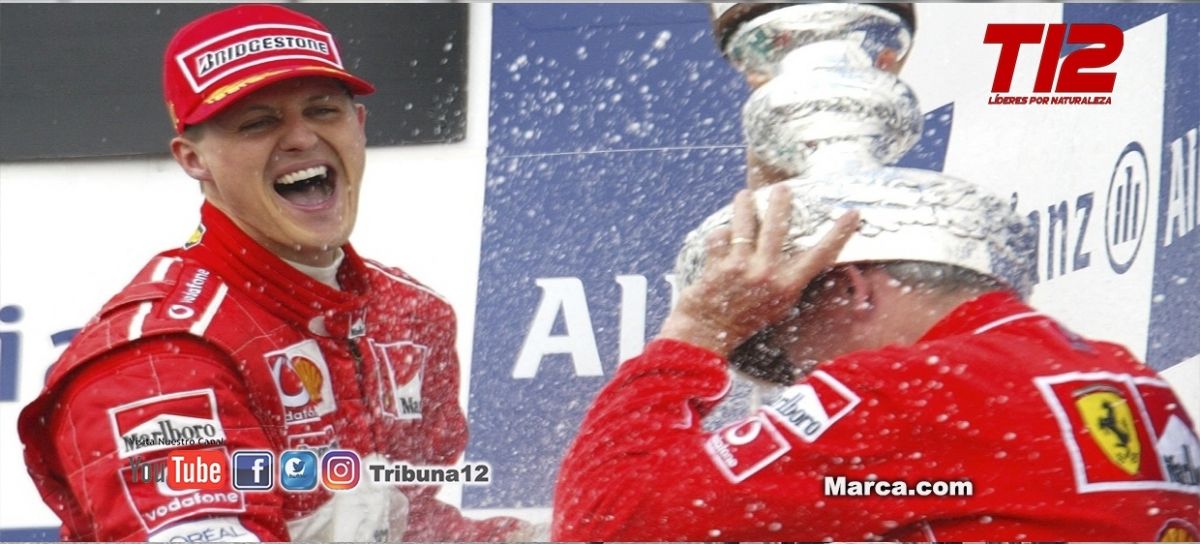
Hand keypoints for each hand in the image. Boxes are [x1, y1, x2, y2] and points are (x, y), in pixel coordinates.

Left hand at [660, 185, 858, 355]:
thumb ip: (788, 278)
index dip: (839, 234)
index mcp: (787, 285)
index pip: (820, 255)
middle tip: (782, 188)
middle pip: (778, 226)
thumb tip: (799, 252)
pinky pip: (718, 237)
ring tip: (745, 196)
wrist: (709, 334)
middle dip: (780, 202)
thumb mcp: (778, 304)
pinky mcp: (717, 266)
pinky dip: (719, 234)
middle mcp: (767, 274)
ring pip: (744, 224)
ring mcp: (741, 269)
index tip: (852, 214)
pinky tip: (721, 234)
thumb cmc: (746, 319)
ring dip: (744, 205)